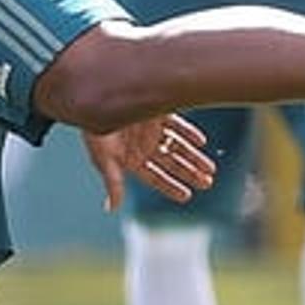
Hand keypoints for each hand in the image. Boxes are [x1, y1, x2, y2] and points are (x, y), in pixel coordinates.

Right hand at [81, 113, 214, 212]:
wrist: (95, 96)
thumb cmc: (93, 129)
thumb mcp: (103, 158)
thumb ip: (113, 182)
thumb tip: (111, 209)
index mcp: (130, 159)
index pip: (155, 177)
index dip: (170, 187)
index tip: (187, 196)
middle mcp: (143, 146)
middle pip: (171, 163)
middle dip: (189, 174)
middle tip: (207, 183)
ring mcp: (151, 129)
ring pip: (178, 146)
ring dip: (194, 157)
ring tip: (210, 168)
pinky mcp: (156, 112)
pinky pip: (177, 124)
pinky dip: (189, 133)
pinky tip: (201, 141)